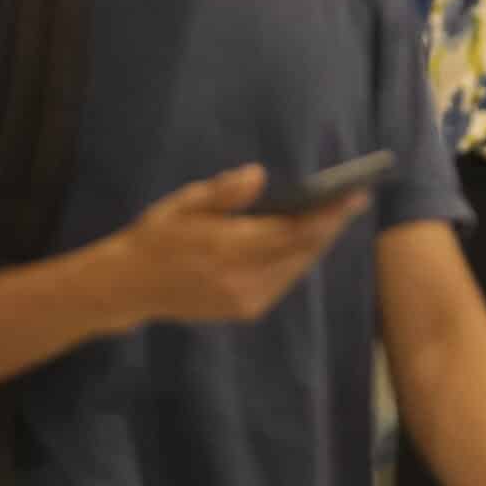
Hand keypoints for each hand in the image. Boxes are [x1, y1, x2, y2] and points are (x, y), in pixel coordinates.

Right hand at [98, 165, 369, 331]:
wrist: (129, 286)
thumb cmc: (156, 237)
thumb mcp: (183, 204)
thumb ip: (223, 192)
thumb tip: (258, 175)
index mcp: (228, 248)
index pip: (294, 232)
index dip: (330, 215)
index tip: (356, 195)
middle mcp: (243, 279)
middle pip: (303, 251)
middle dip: (331, 226)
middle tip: (354, 200)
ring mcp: (247, 300)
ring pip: (297, 268)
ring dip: (317, 243)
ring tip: (335, 217)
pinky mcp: (246, 311)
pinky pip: (283, 281)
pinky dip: (297, 259)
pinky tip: (305, 240)